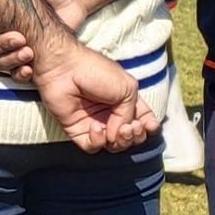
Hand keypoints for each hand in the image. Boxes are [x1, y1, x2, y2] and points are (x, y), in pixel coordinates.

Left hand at [30, 36, 156, 153]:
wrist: (64, 67)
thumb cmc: (95, 71)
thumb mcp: (127, 88)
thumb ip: (130, 114)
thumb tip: (119, 135)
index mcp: (125, 101)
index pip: (143, 121)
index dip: (149, 127)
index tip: (149, 125)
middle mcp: (111, 114)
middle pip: (131, 137)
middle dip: (136, 136)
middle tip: (133, 126)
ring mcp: (95, 123)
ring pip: (114, 146)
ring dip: (122, 141)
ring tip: (122, 129)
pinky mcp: (77, 129)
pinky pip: (92, 146)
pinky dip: (98, 141)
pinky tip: (96, 127)